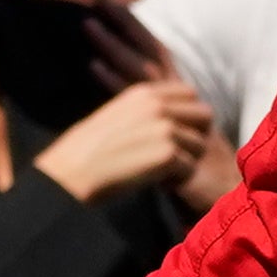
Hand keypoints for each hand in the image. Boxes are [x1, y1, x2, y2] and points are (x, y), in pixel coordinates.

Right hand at [36, 77, 222, 203]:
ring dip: (186, 162)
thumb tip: (175, 118)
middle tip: (176, 156)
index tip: (174, 135)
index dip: (188, 115)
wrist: (72, 172)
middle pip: (205, 115)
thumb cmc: (89, 152)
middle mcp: (158, 106)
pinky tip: (156, 183)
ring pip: (200, 145)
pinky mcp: (167, 154)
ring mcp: (164, 129)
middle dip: (196, 136)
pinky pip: (190, 169)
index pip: (190, 93)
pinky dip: (176, 181)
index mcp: (144, 93)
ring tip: (160, 172)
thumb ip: (147, 111)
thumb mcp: (118, 115)